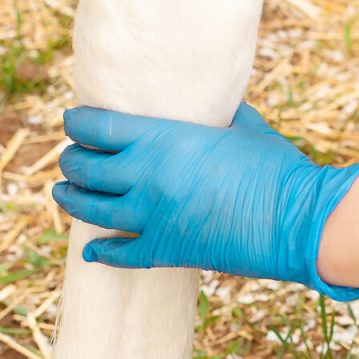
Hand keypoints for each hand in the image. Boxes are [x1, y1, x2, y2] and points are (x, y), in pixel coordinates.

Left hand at [51, 103, 358, 299]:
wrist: (296, 219)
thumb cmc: (276, 167)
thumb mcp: (244, 127)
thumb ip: (219, 116)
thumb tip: (217, 105)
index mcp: (164, 138)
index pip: (99, 126)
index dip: (78, 123)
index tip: (72, 121)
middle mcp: (148, 176)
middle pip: (86, 167)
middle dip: (71, 161)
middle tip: (69, 159)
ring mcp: (153, 216)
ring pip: (92, 209)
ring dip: (72, 200)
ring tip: (63, 193)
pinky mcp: (167, 249)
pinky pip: (122, 253)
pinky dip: (102, 253)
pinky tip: (90, 252)